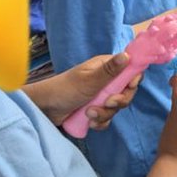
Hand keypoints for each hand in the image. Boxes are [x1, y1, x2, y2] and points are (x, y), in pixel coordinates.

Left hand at [27, 53, 141, 129]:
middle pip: (126, 92)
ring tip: (89, 114)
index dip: (132, 81)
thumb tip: (127, 55)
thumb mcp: (90, 80)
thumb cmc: (65, 89)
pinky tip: (89, 122)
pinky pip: (107, 118)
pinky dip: (99, 122)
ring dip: (104, 114)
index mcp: (106, 67)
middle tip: (107, 103)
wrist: (45, 109)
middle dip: (117, 102)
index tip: (128, 87)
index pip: (130, 71)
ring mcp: (100, 96)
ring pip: (115, 108)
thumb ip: (110, 70)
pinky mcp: (95, 110)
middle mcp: (106, 81)